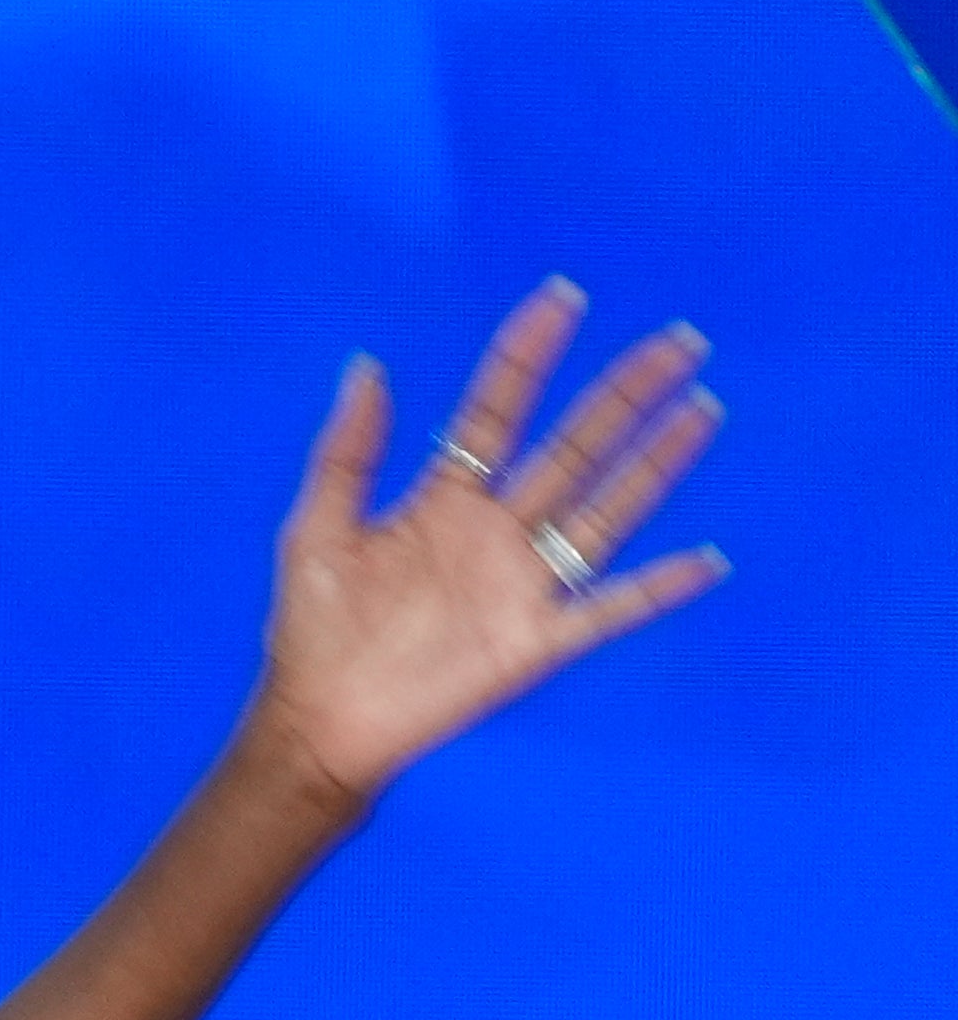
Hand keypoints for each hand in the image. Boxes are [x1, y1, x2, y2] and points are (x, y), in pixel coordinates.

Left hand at [249, 277, 728, 803]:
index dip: (527, 356)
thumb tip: (365, 365)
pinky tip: (708, 560)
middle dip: (624, 394)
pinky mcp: (536, 643)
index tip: (564, 298)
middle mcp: (494, 534)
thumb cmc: (311, 628)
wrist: (318, 721)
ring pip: (605, 512)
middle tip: (680, 340)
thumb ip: (347, 451)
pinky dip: (658, 589)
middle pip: (573, 448)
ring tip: (702, 410)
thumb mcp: (315, 528)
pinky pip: (610, 610)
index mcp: (442, 501)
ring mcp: (521, 586)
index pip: (496, 412)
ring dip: (655, 465)